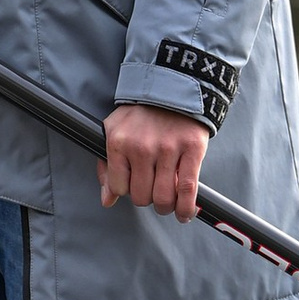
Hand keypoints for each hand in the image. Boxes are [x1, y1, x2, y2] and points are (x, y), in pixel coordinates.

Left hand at [98, 101, 207, 220]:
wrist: (173, 86)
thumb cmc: (141, 113)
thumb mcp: (115, 131)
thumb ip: (108, 167)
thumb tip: (107, 200)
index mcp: (118, 142)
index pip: (120, 188)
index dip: (128, 190)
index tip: (135, 185)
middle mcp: (141, 147)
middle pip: (142, 196)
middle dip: (147, 199)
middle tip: (153, 190)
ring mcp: (167, 149)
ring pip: (164, 198)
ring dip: (166, 206)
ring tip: (167, 201)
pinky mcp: (191, 150)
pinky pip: (188, 190)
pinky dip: (186, 208)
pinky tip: (184, 212)